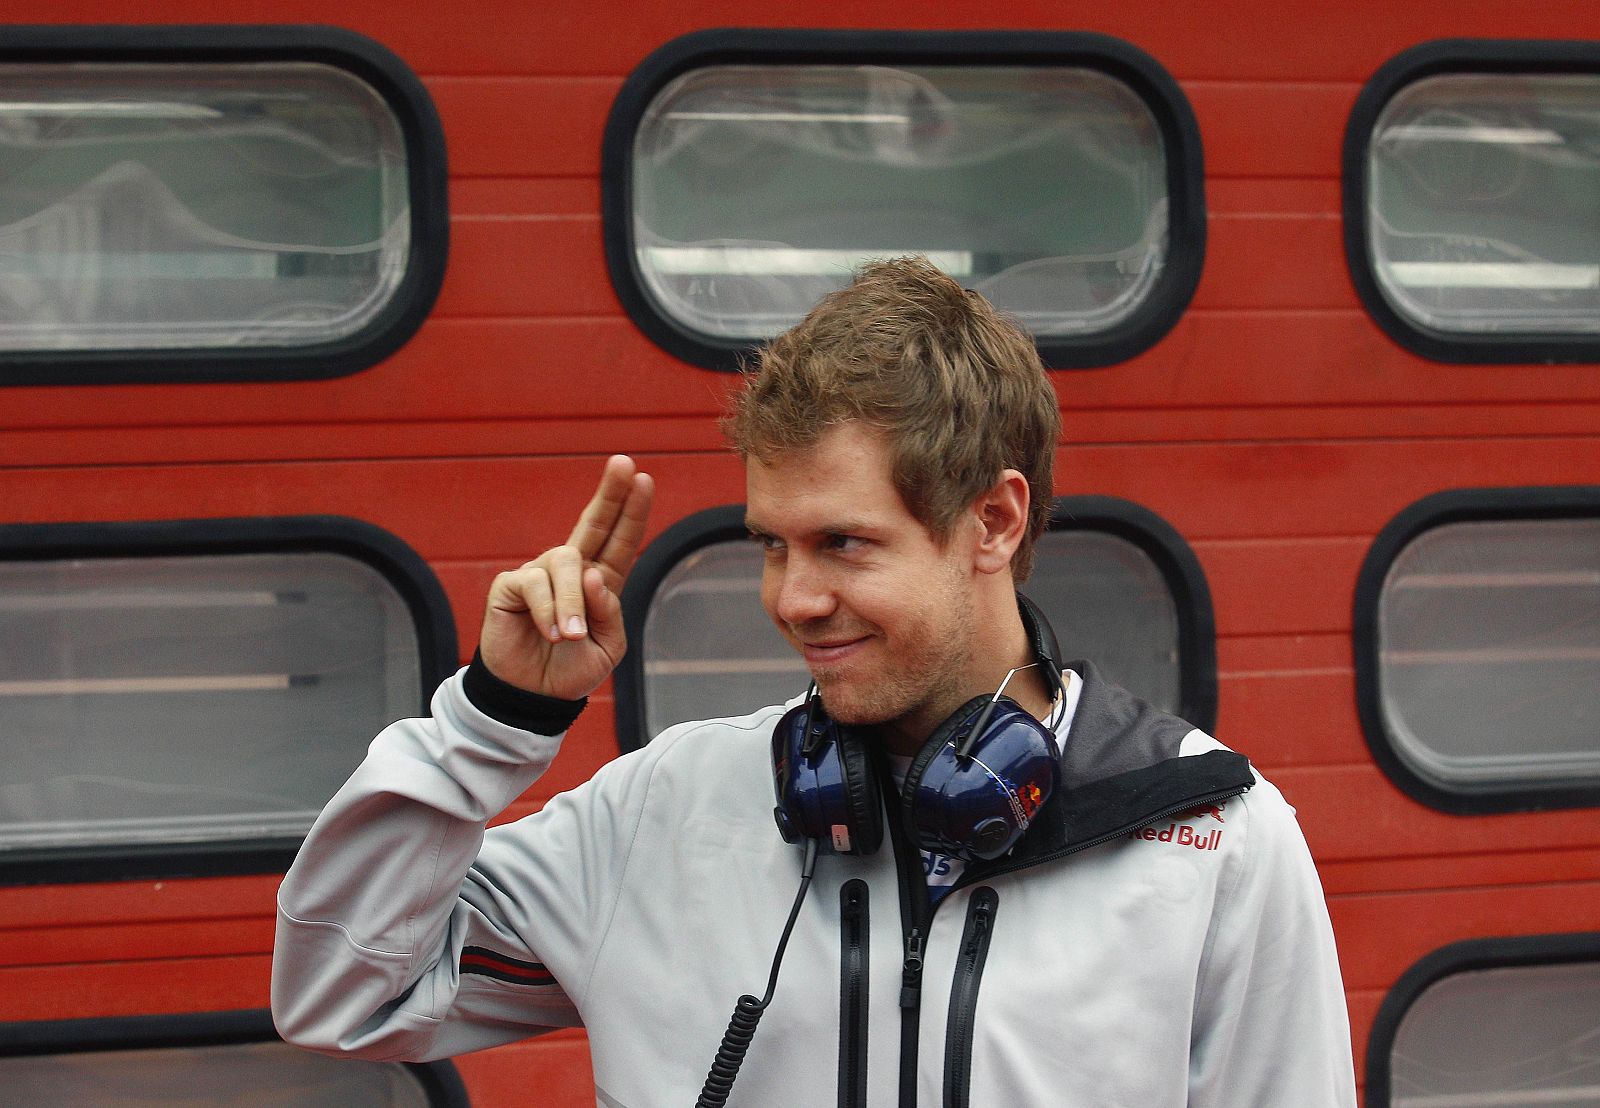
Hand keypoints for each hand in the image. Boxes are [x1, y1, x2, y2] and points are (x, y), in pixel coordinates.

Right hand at [479, 455, 654, 699]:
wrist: (533, 697)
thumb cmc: (570, 670)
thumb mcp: (607, 647)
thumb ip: (610, 613)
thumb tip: (594, 576)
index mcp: (600, 582)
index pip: (620, 540)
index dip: (632, 511)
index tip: (644, 478)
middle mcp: (571, 570)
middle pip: (593, 522)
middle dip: (610, 492)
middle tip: (624, 464)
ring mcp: (540, 574)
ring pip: (565, 562)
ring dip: (572, 603)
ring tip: (570, 637)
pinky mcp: (510, 586)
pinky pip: (535, 584)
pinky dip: (549, 611)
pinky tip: (550, 634)